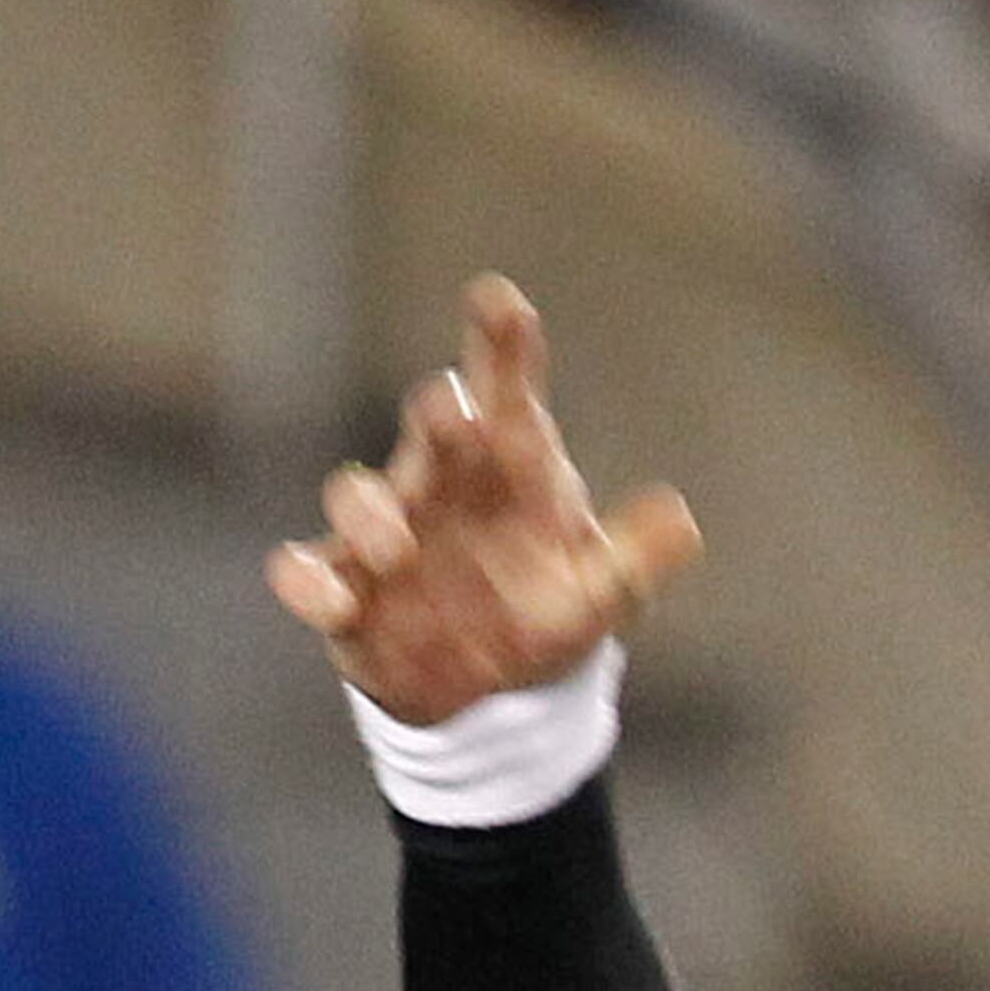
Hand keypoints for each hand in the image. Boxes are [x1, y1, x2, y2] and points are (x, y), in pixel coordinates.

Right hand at [268, 275, 700, 722]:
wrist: (493, 690)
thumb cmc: (544, 611)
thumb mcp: (602, 592)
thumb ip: (635, 557)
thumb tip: (682, 521)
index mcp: (508, 464)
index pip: (506, 388)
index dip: (501, 342)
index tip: (498, 300)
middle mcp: (440, 482)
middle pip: (430, 426)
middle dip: (438, 412)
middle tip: (453, 412)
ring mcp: (385, 532)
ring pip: (356, 494)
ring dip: (368, 510)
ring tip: (397, 545)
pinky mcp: (346, 588)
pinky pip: (307, 571)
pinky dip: (309, 582)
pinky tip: (334, 600)